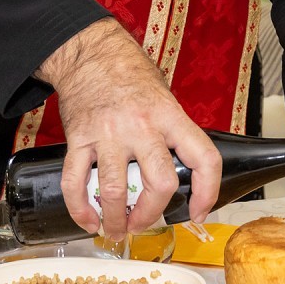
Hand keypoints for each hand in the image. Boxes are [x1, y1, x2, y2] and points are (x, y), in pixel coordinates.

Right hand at [35, 19, 221, 237]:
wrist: (90, 53)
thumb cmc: (130, 75)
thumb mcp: (164, 97)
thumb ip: (174, 131)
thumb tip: (186, 171)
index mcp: (170, 116)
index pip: (203, 158)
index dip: (208, 191)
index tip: (200, 210)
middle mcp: (142, 126)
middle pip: (159, 183)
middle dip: (153, 214)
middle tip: (145, 223)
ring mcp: (108, 134)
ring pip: (115, 191)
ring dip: (116, 220)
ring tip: (116, 230)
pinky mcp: (79, 139)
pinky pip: (76, 182)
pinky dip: (80, 209)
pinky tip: (88, 220)